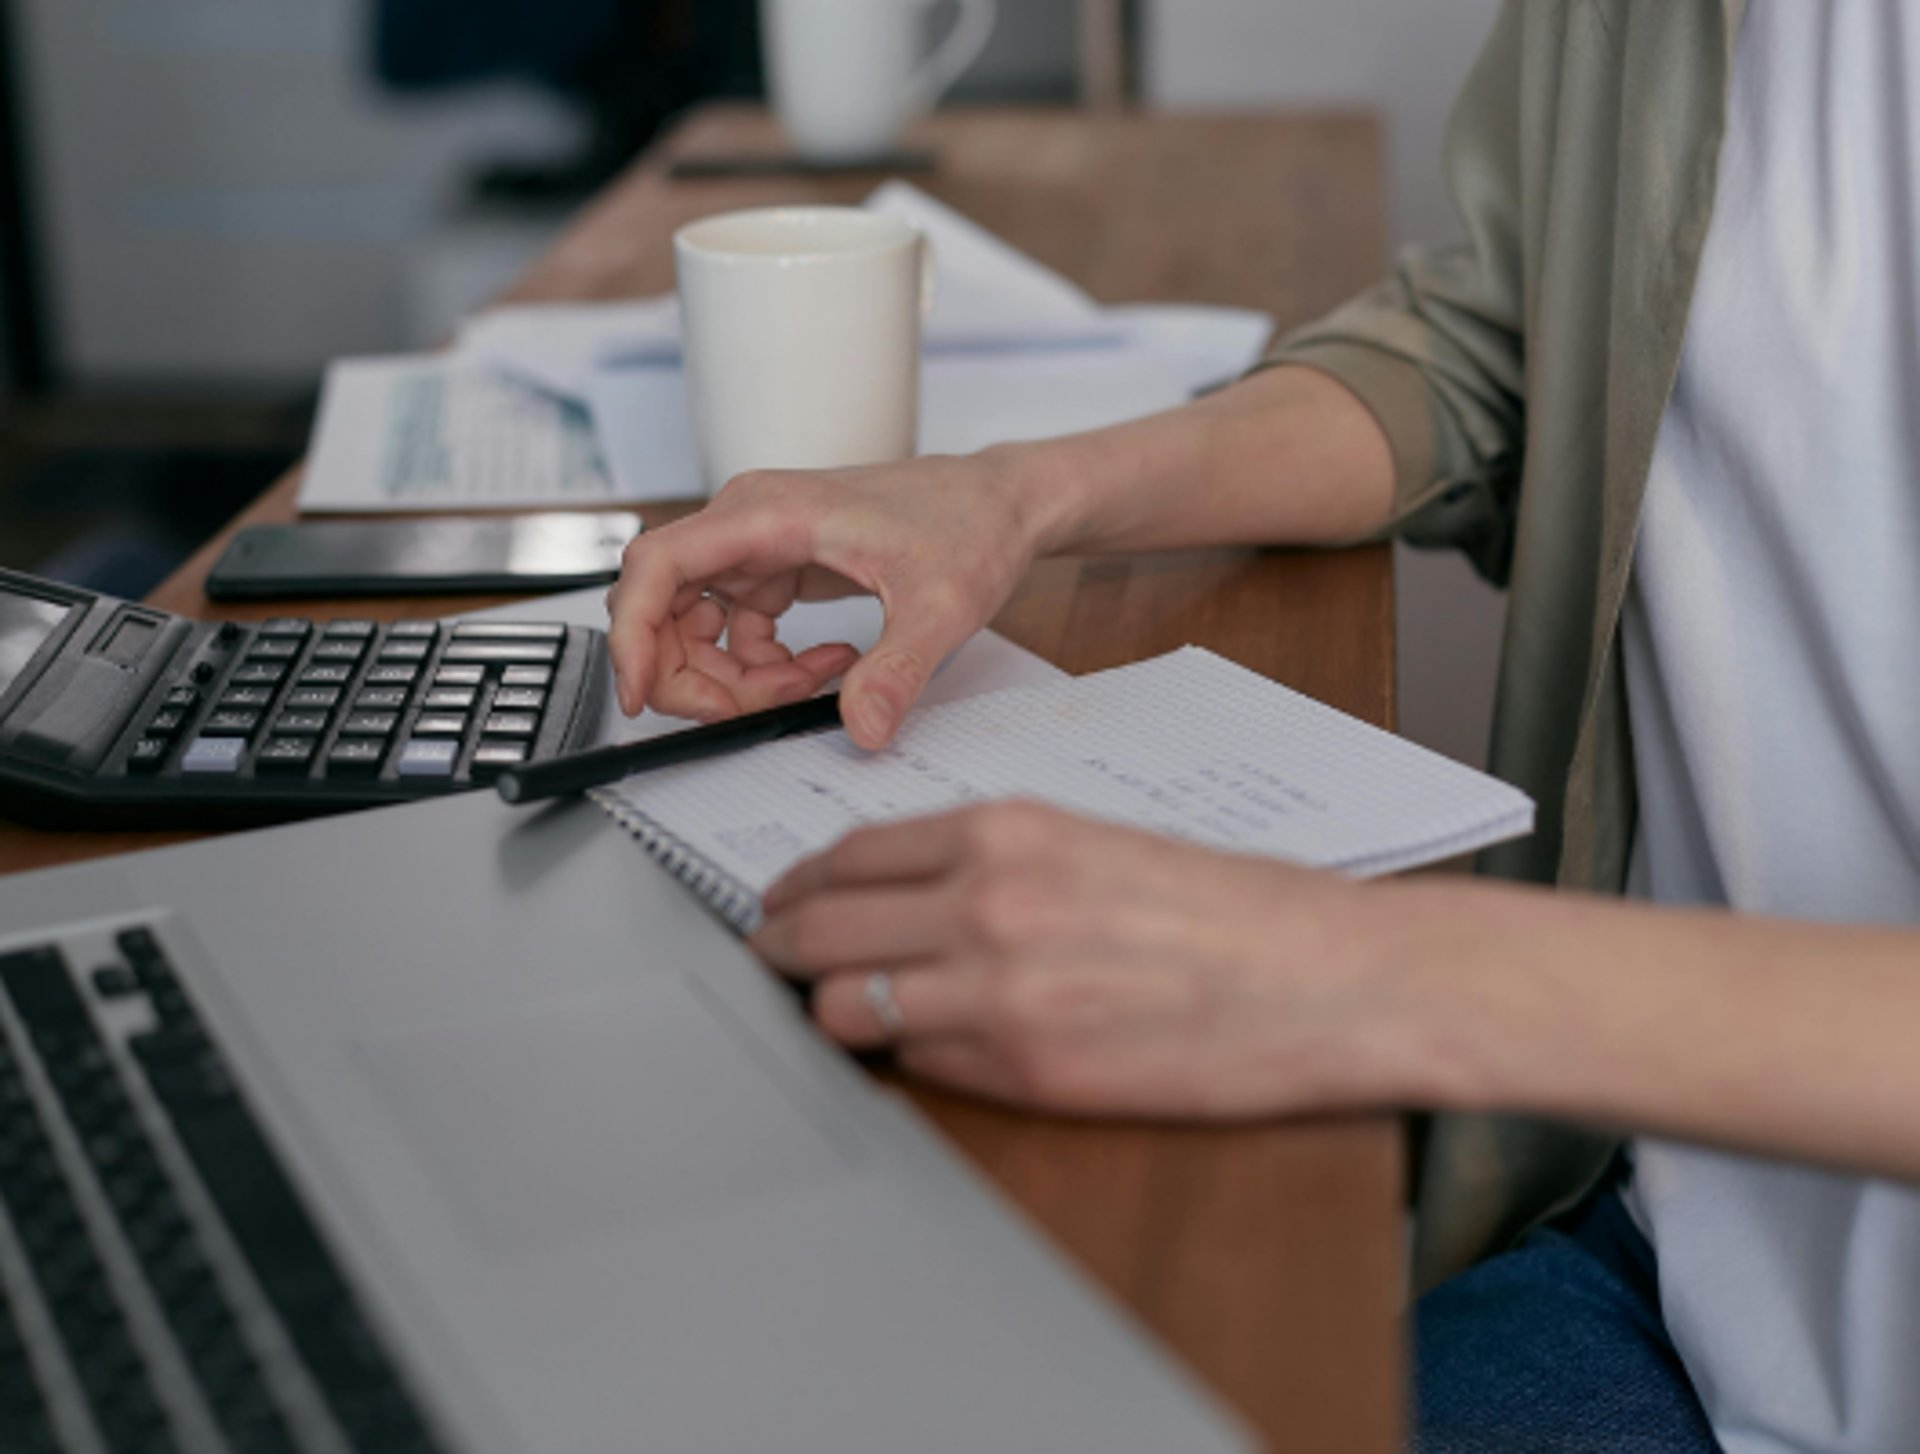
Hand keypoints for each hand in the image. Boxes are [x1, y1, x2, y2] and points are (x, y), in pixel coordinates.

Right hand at [605, 450, 1047, 748]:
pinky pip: (738, 631)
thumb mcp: (942, 606)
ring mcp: (760, 547)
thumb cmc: (970, 524)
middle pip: (665, 606)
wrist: (1001, 503)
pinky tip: (826, 668)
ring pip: (698, 626)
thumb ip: (897, 671)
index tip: (639, 695)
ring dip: (734, 677)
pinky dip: (765, 667)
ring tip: (809, 687)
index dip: (632, 633)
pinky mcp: (777, 569)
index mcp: (767, 512)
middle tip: (743, 714)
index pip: (658, 565)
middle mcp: (749, 522)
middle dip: (691, 675)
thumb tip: (863, 729)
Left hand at [751, 801, 1418, 1119]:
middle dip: (781, 949)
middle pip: (822, 930)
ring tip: (835, 1013)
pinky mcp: (1028, 1075)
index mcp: (1007, 833)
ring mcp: (1000, 996)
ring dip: (833, 1012)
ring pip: (848, 1007)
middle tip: (769, 960)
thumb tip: (906, 894)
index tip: (781, 903)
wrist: (1326, 978)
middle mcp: (988, 905)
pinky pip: (923, 1068)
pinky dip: (910, 1059)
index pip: (849, 857)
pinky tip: (923, 1049)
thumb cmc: (1231, 909)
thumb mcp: (1096, 844)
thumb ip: (993, 864)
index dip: (797, 886)